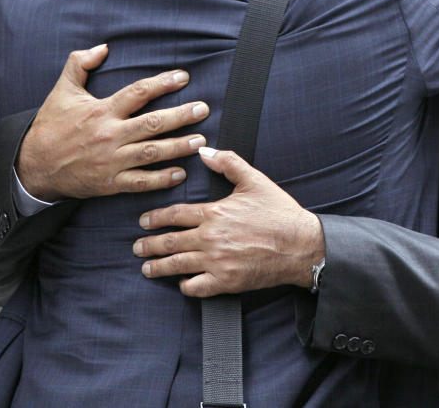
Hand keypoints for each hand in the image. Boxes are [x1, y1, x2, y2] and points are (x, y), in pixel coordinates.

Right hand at [16, 44, 209, 200]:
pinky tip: (180, 173)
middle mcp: (110, 134)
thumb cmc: (51, 125)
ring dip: (178, 147)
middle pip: (152, 123)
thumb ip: (79, 63)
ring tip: (200, 141)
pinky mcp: (110, 183)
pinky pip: (140, 181)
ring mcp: (111, 160)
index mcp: (102, 110)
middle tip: (203, 109)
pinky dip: (161, 179)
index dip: (163, 83)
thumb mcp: (62, 90)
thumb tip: (103, 47)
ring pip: (151, 153)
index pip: (138, 92)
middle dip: (181, 115)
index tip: (184, 77)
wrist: (33, 166)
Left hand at [133, 148, 324, 297]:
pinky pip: (196, 287)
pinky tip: (181, 283)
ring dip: (158, 267)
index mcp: (214, 213)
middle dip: (149, 245)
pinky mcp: (226, 282)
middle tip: (137, 246)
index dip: (156, 218)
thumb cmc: (279, 212)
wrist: (301, 245)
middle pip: (169, 242)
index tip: (144, 221)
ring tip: (147, 268)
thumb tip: (204, 151)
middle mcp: (210, 238)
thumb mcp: (255, 180)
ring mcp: (216, 262)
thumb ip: (228, 163)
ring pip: (176, 266)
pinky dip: (185, 286)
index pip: (175, 215)